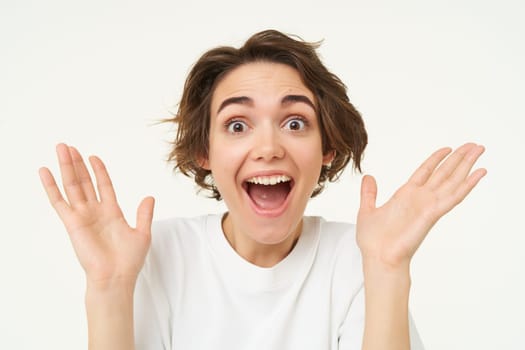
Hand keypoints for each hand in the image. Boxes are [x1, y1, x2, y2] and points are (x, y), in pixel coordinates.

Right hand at [39, 143, 154, 287]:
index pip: (103, 186)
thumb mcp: (142, 233)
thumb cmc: (129, 261)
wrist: (116, 277)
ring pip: (72, 186)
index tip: (93, 157)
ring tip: (61, 148)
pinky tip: (45, 171)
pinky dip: (51, 186)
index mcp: (112, 213)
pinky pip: (59, 201)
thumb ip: (144, 214)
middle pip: (84, 182)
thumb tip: (149, 197)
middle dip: (77, 164)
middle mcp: (95, 212)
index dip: (99, 171)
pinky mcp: (72, 223)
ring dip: (66, 167)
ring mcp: (82, 216)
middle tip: (69, 146)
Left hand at [356, 143, 485, 268]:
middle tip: (475, 145)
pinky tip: (479, 174)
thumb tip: (368, 177)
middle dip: (459, 158)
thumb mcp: (367, 210)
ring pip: (452, 180)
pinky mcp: (433, 214)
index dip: (437, 159)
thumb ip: (369, 193)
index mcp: (405, 196)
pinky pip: (453, 197)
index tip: (448, 148)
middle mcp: (420, 199)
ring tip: (480, 150)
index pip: (425, 171)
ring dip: (467, 165)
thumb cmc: (373, 241)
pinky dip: (467, 185)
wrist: (378, 258)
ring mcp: (428, 205)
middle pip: (444, 173)